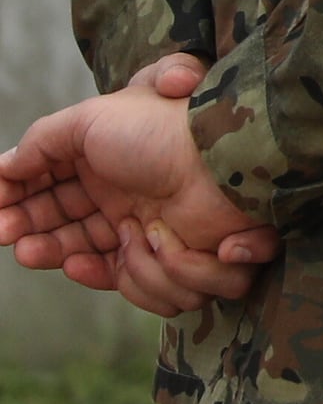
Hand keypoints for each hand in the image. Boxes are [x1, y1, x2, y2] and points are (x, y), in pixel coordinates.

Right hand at [0, 57, 271, 315]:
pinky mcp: (173, 259)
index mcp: (102, 162)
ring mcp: (148, 228)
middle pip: (64, 229)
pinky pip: (139, 284)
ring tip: (44, 251)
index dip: (19, 204)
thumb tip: (7, 167)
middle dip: (33, 236)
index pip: (49, 190)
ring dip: (72, 255)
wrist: (221, 158)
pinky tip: (90, 261)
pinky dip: (126, 274)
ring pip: (96, 259)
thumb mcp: (90, 119)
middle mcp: (123, 197)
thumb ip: (43, 140)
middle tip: (11, 236)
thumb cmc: (158, 131)